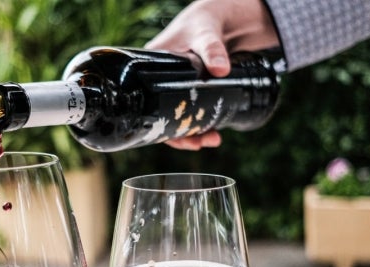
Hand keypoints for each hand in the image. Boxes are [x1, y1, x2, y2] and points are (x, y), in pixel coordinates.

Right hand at [146, 0, 279, 149]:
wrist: (222, 20)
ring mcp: (178, 90)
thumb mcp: (205, 33)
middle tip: (199, 144)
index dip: (157, 125)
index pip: (147, 104)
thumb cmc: (204, 22)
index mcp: (149, 69)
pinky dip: (203, 126)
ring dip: (195, 135)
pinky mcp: (195, 94)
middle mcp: (160, 83)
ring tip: (212, 141)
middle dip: (181, 136)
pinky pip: (194, 115)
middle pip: (163, 117)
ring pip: (180, 119)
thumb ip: (212, 49)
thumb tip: (220, 69)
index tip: (175, 137)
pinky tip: (214, 134)